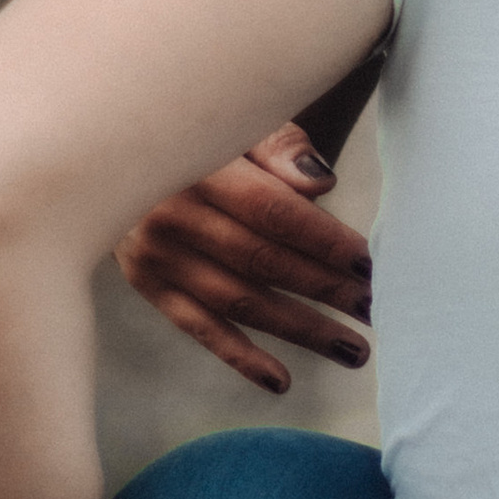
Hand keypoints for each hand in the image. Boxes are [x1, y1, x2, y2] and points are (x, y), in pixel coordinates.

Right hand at [114, 122, 375, 395]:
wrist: (123, 146)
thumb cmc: (203, 131)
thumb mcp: (237, 118)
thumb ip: (281, 148)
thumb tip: (321, 184)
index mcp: (198, 163)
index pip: (272, 211)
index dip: (324, 240)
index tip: (370, 264)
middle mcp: (170, 213)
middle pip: (261, 261)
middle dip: (325, 288)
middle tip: (375, 309)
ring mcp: (155, 255)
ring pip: (238, 303)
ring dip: (299, 331)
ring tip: (354, 349)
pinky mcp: (148, 286)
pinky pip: (198, 328)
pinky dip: (240, 357)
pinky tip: (281, 381)